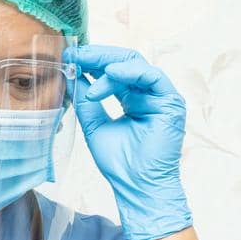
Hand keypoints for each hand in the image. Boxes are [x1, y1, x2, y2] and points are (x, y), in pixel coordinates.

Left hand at [65, 44, 192, 239]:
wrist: (137, 187)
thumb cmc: (120, 165)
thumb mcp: (94, 126)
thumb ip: (86, 101)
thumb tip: (72, 75)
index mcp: (132, 100)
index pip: (113, 72)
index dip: (91, 62)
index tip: (69, 56)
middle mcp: (148, 96)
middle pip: (124, 62)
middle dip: (97, 55)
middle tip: (75, 52)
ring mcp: (161, 98)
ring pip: (136, 65)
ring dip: (108, 63)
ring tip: (85, 66)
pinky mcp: (172, 103)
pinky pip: (152, 77)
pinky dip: (129, 72)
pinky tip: (109, 74)